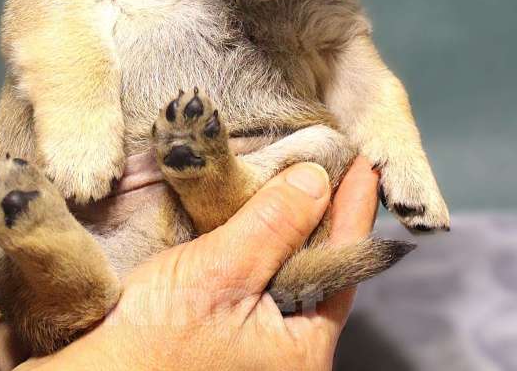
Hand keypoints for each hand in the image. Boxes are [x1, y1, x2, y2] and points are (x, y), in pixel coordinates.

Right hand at [18, 156, 379, 370]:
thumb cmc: (151, 342)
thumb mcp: (219, 274)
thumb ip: (272, 226)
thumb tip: (317, 180)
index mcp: (302, 349)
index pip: (344, 262)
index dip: (354, 208)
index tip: (365, 164)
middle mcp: (287, 353)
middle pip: (321, 267)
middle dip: (327, 214)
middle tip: (336, 164)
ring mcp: (257, 348)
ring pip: (289, 272)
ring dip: (293, 225)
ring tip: (303, 180)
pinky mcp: (226, 335)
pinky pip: (261, 280)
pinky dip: (264, 243)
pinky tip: (257, 217)